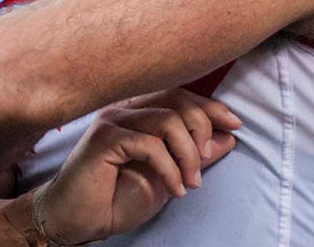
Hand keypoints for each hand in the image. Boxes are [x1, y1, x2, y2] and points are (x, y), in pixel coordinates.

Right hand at [37, 89, 239, 244]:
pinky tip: (174, 189)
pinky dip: (170, 169)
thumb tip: (229, 136)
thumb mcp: (168, 176)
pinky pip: (150, 144)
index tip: (235, 124)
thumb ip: (194, 155)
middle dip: (203, 129)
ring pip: (167, 120)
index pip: (180, 94)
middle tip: (207, 161)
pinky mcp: (103, 139)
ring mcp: (112, 120)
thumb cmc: (116, 198)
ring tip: (191, 183)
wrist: (77, 220)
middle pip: (177, 99)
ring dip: (188, 155)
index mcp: (138, 110)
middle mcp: (124, 108)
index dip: (211, 106)